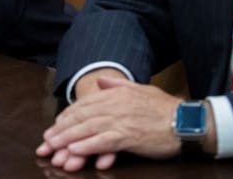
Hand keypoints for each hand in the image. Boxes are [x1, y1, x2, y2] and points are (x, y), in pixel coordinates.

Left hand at [36, 75, 181, 171]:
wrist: (186, 121)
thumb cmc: (165, 107)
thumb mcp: (140, 89)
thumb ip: (118, 86)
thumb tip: (101, 81)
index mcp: (116, 94)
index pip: (85, 104)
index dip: (67, 115)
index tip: (55, 125)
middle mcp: (115, 105)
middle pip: (81, 116)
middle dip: (61, 129)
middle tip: (46, 140)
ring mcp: (121, 120)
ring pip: (88, 129)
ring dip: (68, 139)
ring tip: (53, 147)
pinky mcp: (129, 136)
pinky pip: (103, 141)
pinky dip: (86, 146)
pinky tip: (74, 151)